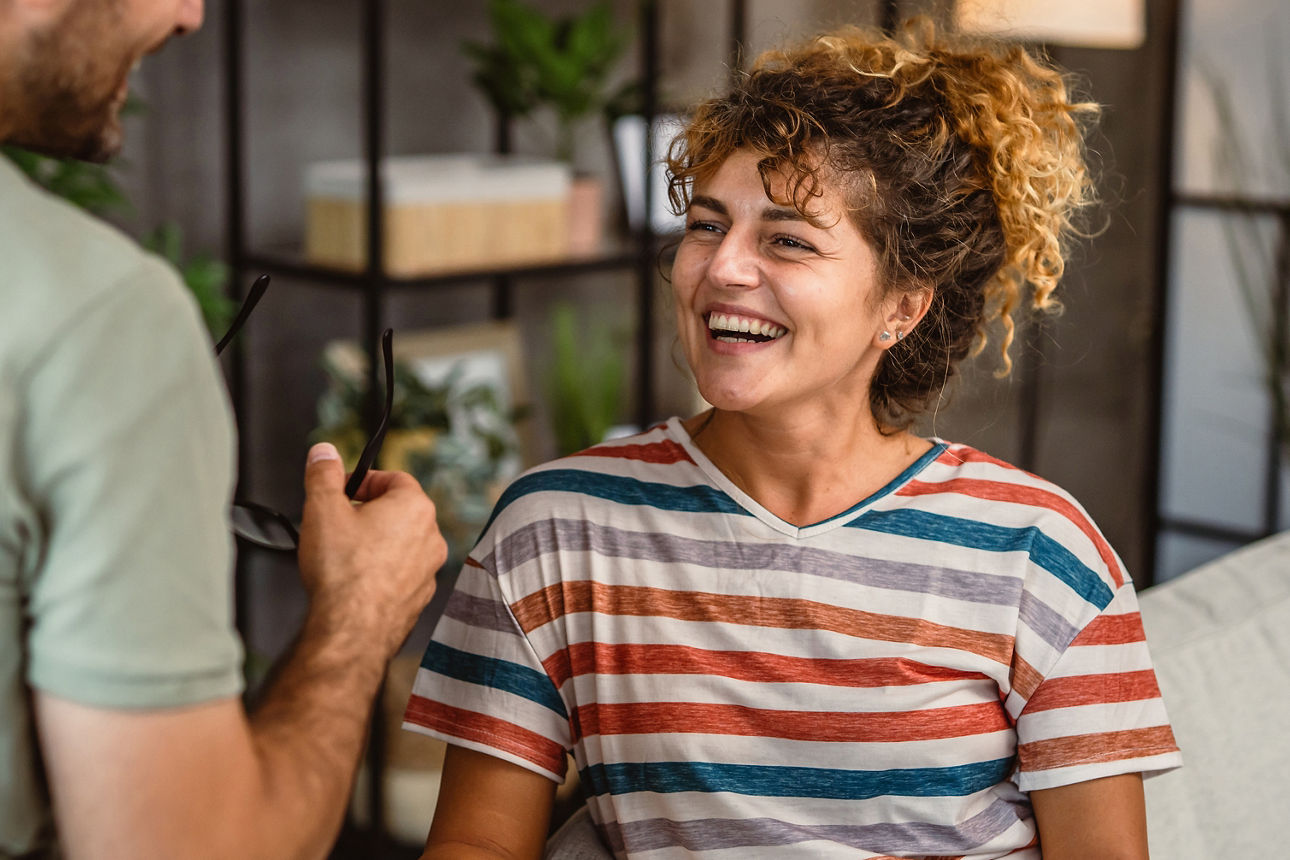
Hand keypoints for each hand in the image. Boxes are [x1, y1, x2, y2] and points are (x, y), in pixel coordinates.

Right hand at [296, 442, 446, 653]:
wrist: (351, 630)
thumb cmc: (342, 572)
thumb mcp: (322, 509)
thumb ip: (323, 474)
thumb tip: (324, 452)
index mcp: (415, 507)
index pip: (394, 478)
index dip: (365, 480)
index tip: (343, 490)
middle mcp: (431, 537)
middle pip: (400, 510)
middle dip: (369, 511)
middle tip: (339, 521)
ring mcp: (429, 570)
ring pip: (401, 544)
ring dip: (376, 542)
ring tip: (344, 553)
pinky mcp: (420, 597)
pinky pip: (401, 573)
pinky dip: (382, 571)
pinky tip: (356, 580)